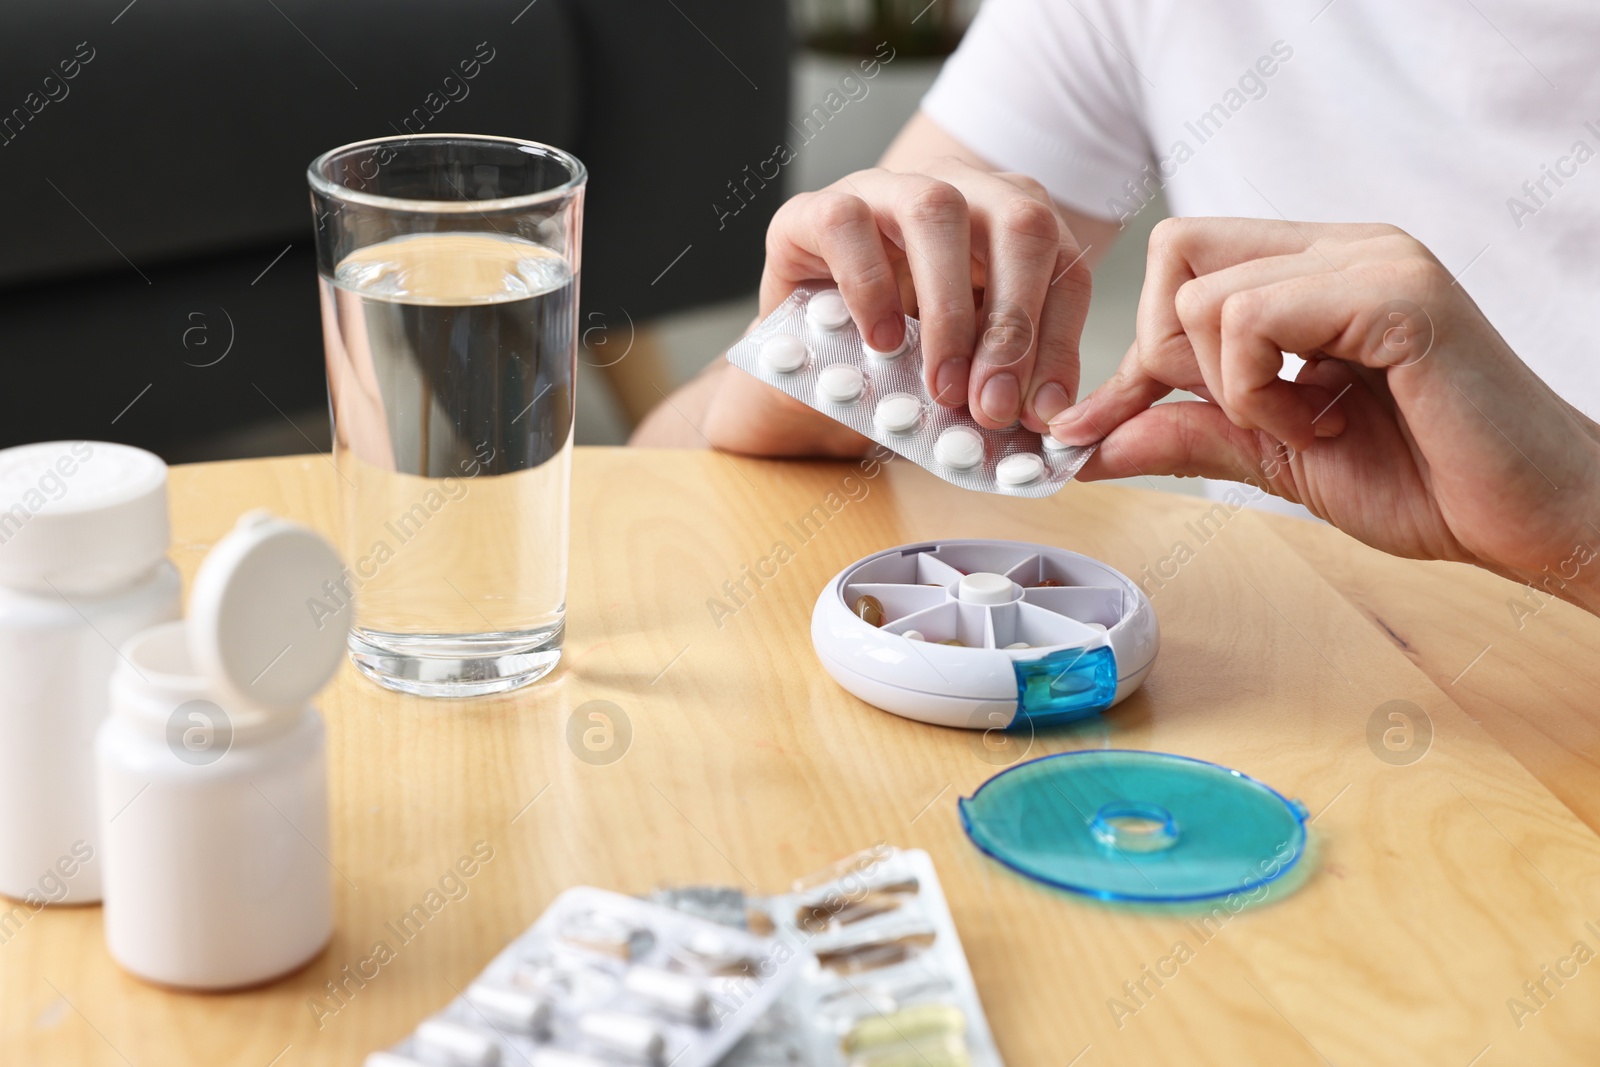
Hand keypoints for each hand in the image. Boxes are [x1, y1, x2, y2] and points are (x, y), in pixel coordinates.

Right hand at [704, 150, 1100, 454]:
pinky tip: (880, 341)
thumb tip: (1048, 415)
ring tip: (942, 387)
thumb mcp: (964, 373)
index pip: (1064, 264)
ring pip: (937, 210)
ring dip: (948, 309)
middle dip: (1015, 322)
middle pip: (1020, 221)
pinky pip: (847, 225)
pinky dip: (869, 286)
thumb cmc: (893, 359)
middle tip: (994, 405)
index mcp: (1010, 223)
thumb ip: (1005, 381)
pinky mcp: (814, 209)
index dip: (1061, 340)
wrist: (804, 364)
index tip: (1043, 413)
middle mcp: (959, 190)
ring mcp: (885, 190)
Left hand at [1056, 218, 1599, 602]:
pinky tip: (1327, 424)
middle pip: (1176, 253)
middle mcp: (1341, 247)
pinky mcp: (1394, 294)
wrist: (1528, 516)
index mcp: (1314, 271)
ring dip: (1230, 386)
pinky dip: (1262, 392)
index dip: (1136, 352)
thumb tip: (1085, 440)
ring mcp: (1371, 260)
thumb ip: (1184, 432)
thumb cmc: (1426, 480)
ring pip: (1203, 292)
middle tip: (1243, 416)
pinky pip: (1254, 319)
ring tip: (1306, 426)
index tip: (1108, 425)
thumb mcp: (1273, 456)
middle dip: (1171, 356)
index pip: (1181, 261)